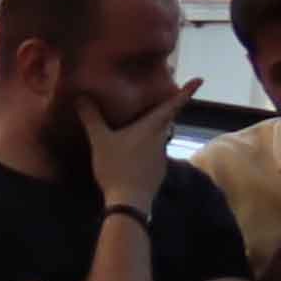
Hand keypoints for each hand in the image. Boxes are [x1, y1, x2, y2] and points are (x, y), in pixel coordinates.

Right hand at [84, 93, 184, 212]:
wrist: (130, 200)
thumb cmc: (117, 166)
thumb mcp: (100, 141)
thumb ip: (92, 118)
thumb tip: (81, 96)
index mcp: (151, 127)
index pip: (172, 105)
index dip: (186, 92)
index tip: (200, 79)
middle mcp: (160, 138)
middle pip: (167, 120)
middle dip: (165, 110)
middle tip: (159, 101)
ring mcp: (161, 155)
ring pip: (160, 137)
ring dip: (154, 130)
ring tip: (139, 127)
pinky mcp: (158, 170)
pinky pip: (154, 152)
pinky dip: (147, 148)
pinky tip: (134, 153)